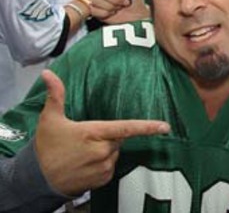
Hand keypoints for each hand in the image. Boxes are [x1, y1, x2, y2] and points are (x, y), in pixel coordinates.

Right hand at [35, 70, 169, 195]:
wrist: (38, 179)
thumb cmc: (46, 148)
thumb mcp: (49, 119)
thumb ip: (56, 95)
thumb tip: (48, 74)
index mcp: (94, 133)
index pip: (126, 128)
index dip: (147, 127)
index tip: (165, 126)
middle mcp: (102, 151)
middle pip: (118, 138)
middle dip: (107, 136)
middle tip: (85, 139)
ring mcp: (103, 167)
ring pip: (115, 153)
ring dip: (104, 151)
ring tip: (82, 153)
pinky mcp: (102, 179)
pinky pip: (110, 167)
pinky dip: (102, 164)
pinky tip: (85, 164)